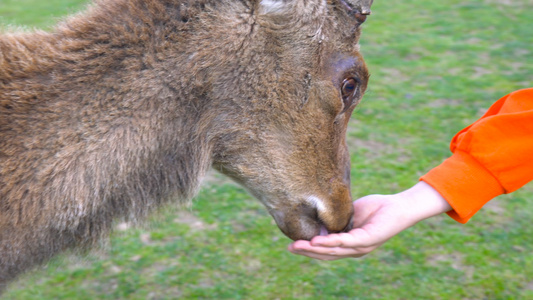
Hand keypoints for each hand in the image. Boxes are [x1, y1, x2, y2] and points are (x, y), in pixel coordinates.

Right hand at [288, 181, 451, 259]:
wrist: (400, 206)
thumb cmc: (376, 208)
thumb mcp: (349, 213)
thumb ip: (335, 219)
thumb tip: (318, 221)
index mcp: (349, 245)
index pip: (326, 251)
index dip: (309, 250)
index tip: (292, 245)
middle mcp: (355, 250)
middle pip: (327, 255)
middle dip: (307, 252)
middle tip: (290, 248)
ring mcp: (362, 247)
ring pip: (334, 251)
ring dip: (314, 249)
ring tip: (298, 246)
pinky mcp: (368, 240)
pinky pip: (346, 242)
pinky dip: (331, 242)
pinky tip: (318, 240)